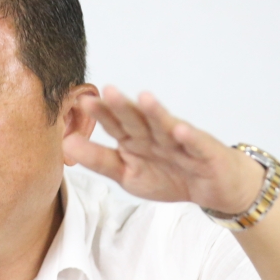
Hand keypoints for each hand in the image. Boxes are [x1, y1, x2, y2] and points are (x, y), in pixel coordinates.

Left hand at [64, 86, 264, 213]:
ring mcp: (180, 141)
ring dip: (155, 112)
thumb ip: (99, 159)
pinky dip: (187, 136)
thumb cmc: (169, 176)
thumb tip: (65, 144)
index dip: (101, 114)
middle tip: (107, 91)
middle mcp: (155, 135)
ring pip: (165, 125)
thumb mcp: (127, 174)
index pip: (115, 125)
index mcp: (135, 140)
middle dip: (123, 107)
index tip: (81, 102)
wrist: (213, 188)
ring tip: (144, 98)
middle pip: (137, 120)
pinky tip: (178, 129)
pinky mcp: (204, 151)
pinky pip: (194, 143)